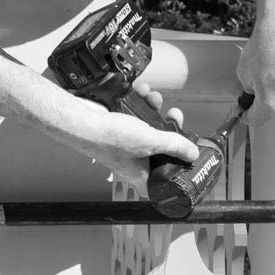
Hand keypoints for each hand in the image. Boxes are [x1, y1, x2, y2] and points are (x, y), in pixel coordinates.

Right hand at [75, 84, 198, 195]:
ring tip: (154, 98)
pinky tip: (141, 91)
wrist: (81, 120)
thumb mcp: (150, 142)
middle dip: (169, 127)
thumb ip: (174, 145)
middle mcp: (133, 161)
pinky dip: (140, 100)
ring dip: (154, 107)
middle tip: (175, 116)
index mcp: (140, 174)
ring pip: (148, 126)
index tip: (186, 161)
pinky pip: (135, 113)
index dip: (174, 175)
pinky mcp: (118, 124)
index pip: (161, 183)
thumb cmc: (109, 138)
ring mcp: (125, 142)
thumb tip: (192, 153)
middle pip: (160, 148)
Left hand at [237, 0, 274, 124]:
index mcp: (272, 103)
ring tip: (272, 67)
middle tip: (257, 82)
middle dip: (265, 98)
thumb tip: (253, 91)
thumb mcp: (243, 72)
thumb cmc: (264, 47)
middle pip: (274, 107)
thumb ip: (248, 88)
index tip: (244, 113)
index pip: (257, 119)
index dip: (247, 116)